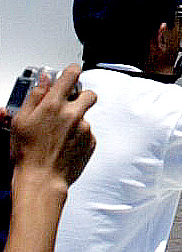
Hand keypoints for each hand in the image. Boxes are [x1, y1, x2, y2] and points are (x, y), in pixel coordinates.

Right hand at [7, 64, 96, 189]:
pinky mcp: (90, 142)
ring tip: (59, 135)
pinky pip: (88, 133)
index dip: (72, 72)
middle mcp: (73, 114)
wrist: (42, 179)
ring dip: (76, 120)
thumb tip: (45, 80)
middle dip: (81, 97)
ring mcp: (84, 128)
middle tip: (69, 106)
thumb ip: (35, 96)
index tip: (71, 73)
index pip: (71, 75)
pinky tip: (65, 145)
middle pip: (89, 94)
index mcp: (54, 105)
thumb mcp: (21, 120)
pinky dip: (79, 136)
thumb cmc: (28, 153)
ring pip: (86, 116)